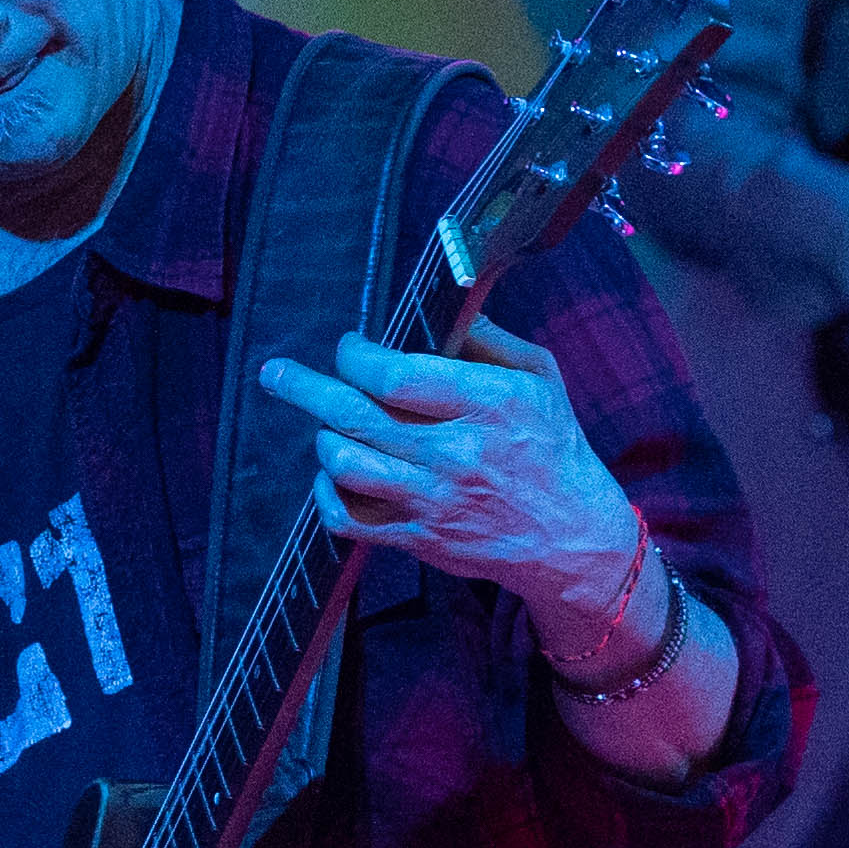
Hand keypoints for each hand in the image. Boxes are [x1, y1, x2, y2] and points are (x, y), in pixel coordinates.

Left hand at [255, 318, 641, 627]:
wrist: (572, 536)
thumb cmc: (554, 447)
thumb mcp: (539, 377)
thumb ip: (487, 340)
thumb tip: (440, 310)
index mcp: (487, 403)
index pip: (395, 376)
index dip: (356, 356)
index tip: (349, 347)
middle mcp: (455, 451)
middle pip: (356, 416)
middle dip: (306, 387)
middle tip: (277, 373)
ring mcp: (433, 499)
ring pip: (345, 464)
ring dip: (323, 438)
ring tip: (323, 424)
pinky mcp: (419, 537)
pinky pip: (348, 519)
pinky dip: (326, 495)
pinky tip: (330, 476)